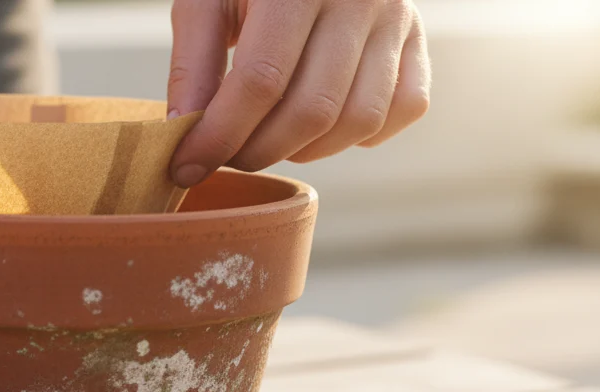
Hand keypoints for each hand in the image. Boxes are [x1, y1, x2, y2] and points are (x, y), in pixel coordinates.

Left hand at [166, 0, 430, 187]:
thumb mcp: (205, 2)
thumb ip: (190, 65)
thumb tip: (182, 134)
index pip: (261, 80)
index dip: (220, 135)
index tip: (186, 166)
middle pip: (312, 109)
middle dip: (258, 151)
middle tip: (225, 157)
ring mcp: (397, 18)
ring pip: (360, 119)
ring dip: (306, 150)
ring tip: (267, 139)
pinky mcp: (417, 39)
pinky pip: (404, 108)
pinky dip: (362, 134)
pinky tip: (321, 127)